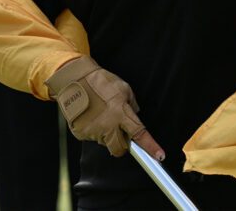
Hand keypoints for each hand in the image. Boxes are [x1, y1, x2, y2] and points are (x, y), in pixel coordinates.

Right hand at [46, 56, 164, 160]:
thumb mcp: (124, 88)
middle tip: (118, 129)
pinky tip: (91, 116)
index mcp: (121, 113)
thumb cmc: (101, 82)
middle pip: (120, 149)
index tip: (160, 155)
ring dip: (107, 133)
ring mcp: (94, 132)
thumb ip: (132, 104)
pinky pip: (92, 138)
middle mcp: (108, 126)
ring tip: (101, 114)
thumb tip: (135, 115)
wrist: (76, 80)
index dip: (150, 146)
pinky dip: (94, 130)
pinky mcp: (81, 134)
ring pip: (105, 142)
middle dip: (122, 143)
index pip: (139, 134)